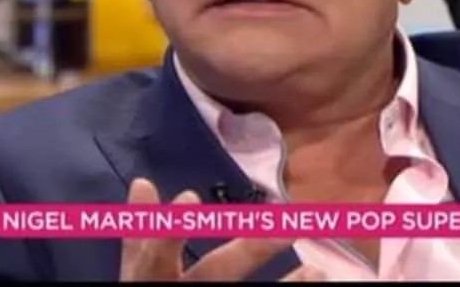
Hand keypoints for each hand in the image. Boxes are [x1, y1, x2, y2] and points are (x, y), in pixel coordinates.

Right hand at [119, 178, 320, 281]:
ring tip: (318, 270)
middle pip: (215, 275)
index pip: (154, 258)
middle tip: (289, 229)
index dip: (170, 234)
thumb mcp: (140, 272)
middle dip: (251, 252)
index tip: (190, 197)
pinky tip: (317, 275)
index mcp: (154, 281)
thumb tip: (142, 182)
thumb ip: (144, 235)